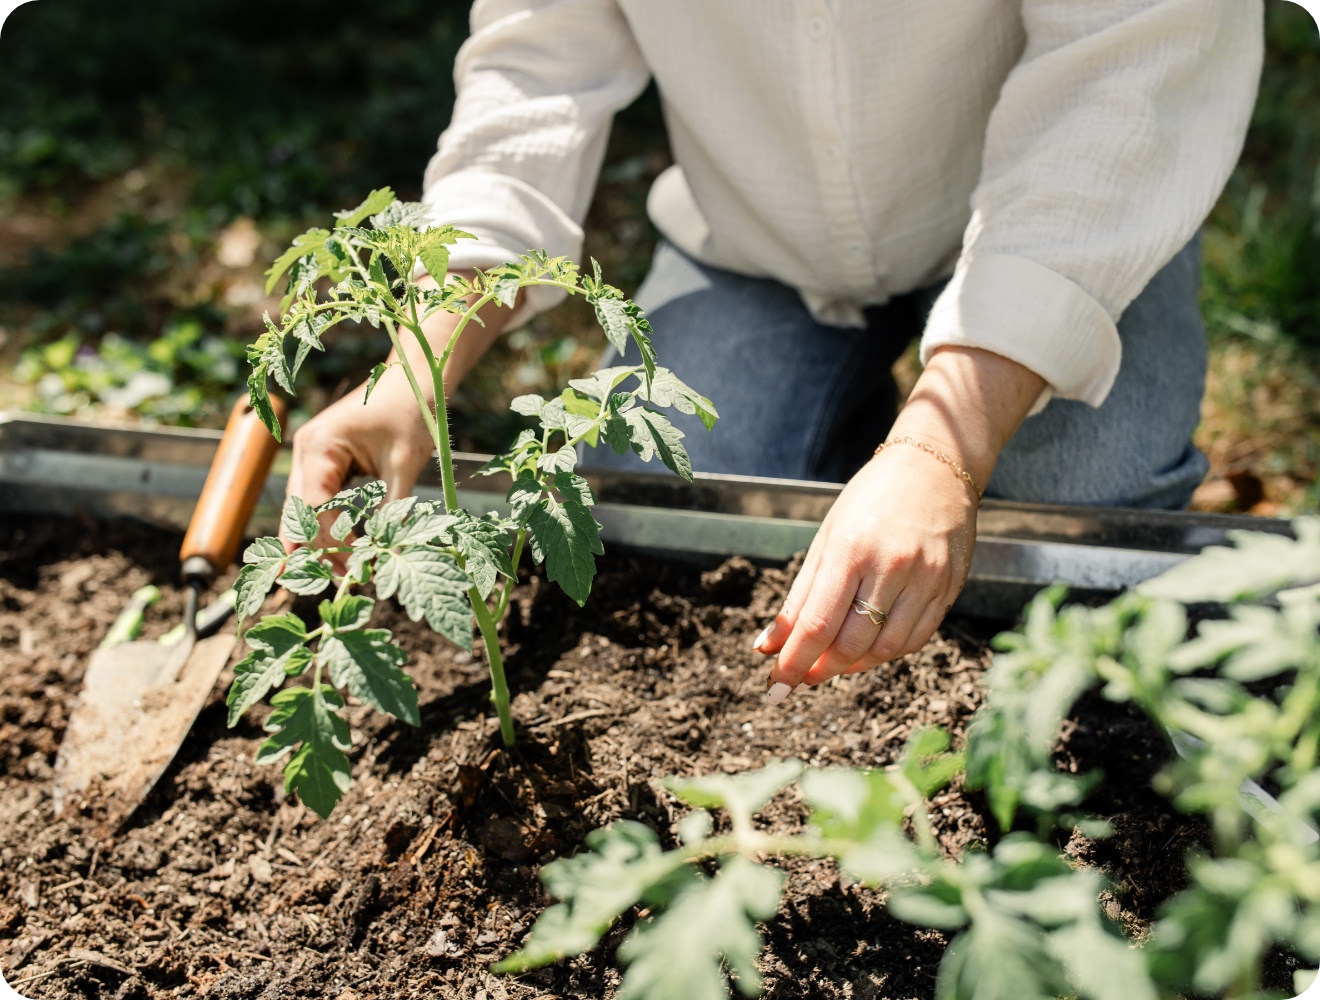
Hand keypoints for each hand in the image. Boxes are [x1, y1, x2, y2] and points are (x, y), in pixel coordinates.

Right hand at [280, 270, 514, 552]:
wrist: (416, 375)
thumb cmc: (412, 409)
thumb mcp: (405, 463)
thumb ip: (393, 509)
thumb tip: (388, 554)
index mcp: (318, 447)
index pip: (313, 509)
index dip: (327, 544)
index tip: (349, 573)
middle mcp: (307, 452)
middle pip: (299, 514)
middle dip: (316, 551)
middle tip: (336, 586)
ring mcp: (313, 456)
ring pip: (307, 511)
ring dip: (323, 542)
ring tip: (343, 576)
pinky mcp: (326, 462)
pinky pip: (321, 501)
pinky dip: (331, 525)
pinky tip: (343, 551)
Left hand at [755, 443, 977, 694]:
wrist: (936, 468)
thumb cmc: (871, 500)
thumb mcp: (826, 538)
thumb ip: (798, 597)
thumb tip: (767, 647)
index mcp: (851, 549)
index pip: (817, 624)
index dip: (793, 663)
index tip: (774, 688)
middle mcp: (892, 566)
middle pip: (851, 643)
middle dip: (820, 669)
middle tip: (800, 676)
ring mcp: (927, 579)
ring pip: (886, 649)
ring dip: (852, 665)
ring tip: (831, 661)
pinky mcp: (950, 588)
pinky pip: (915, 639)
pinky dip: (886, 652)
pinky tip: (868, 647)